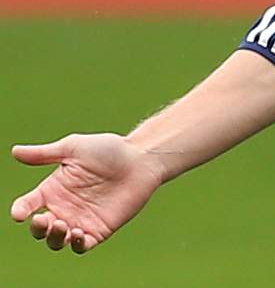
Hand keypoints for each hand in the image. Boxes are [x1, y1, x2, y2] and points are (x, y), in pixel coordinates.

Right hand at [11, 134, 164, 253]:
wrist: (141, 159)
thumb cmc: (109, 150)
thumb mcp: (74, 148)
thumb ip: (45, 154)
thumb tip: (14, 151)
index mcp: (53, 189)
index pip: (28, 205)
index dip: (20, 210)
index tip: (20, 212)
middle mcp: (63, 208)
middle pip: (40, 228)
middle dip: (37, 229)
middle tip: (44, 220)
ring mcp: (80, 220)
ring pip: (57, 241)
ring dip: (54, 238)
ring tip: (63, 225)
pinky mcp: (99, 229)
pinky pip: (82, 246)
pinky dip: (76, 245)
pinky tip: (78, 235)